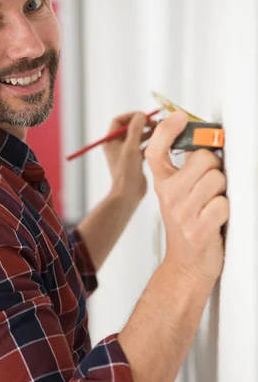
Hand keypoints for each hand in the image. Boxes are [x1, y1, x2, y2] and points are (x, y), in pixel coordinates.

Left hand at [103, 111, 154, 205]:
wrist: (128, 194)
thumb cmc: (126, 172)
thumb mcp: (131, 147)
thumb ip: (135, 129)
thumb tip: (141, 115)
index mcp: (110, 141)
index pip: (119, 121)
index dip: (131, 116)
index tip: (144, 116)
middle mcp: (117, 146)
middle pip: (130, 128)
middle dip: (142, 124)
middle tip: (155, 123)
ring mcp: (126, 154)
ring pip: (138, 137)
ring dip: (148, 133)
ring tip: (159, 131)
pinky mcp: (134, 161)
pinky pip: (143, 147)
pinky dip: (150, 143)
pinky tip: (160, 143)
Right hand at [145, 111, 228, 282]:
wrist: (186, 265)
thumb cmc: (188, 224)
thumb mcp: (179, 194)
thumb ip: (186, 168)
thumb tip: (203, 137)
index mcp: (163, 183)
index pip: (155, 150)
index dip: (167, 129)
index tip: (179, 117)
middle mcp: (169, 196)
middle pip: (204, 158)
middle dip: (216, 167)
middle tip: (212, 183)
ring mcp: (182, 213)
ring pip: (218, 180)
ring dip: (223, 190)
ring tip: (213, 204)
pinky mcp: (198, 230)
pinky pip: (224, 204)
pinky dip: (226, 211)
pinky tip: (217, 219)